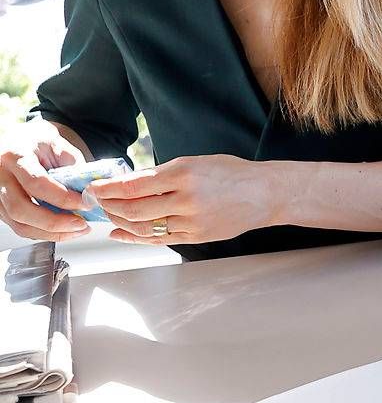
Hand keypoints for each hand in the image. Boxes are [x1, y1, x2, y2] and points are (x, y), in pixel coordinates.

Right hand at [0, 121, 90, 241]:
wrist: (16, 140)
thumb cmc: (36, 141)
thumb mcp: (57, 144)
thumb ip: (72, 165)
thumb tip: (89, 191)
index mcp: (15, 155)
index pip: (36, 183)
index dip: (62, 198)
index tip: (85, 203)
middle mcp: (0, 176)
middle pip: (22, 209)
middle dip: (54, 222)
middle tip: (81, 224)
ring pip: (18, 223)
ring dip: (50, 232)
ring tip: (76, 230)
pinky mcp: (0, 207)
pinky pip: (18, 226)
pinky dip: (42, 233)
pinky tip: (62, 231)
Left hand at [88, 154, 276, 245]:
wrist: (265, 194)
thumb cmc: (233, 174)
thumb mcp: (197, 162)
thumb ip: (163, 173)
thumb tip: (130, 182)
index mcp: (185, 174)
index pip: (134, 185)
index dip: (109, 189)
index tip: (95, 188)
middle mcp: (186, 199)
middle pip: (134, 209)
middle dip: (109, 206)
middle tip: (97, 202)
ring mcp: (191, 221)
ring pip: (143, 227)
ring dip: (120, 222)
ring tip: (109, 215)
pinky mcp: (195, 237)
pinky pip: (158, 239)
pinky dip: (135, 238)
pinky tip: (122, 233)